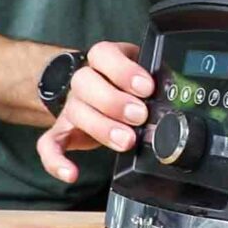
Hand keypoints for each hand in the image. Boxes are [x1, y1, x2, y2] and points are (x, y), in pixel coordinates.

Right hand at [37, 41, 154, 182]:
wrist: (101, 89)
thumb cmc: (130, 83)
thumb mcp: (144, 73)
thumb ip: (157, 78)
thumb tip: (177, 89)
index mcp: (105, 59)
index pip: (103, 54)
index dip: (123, 70)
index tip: (146, 88)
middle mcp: (84, 80)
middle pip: (84, 82)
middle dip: (114, 102)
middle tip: (139, 116)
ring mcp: (71, 106)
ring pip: (74, 112)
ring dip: (100, 128)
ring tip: (126, 141)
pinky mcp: (63, 131)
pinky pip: (49, 144)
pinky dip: (56, 161)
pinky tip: (71, 173)